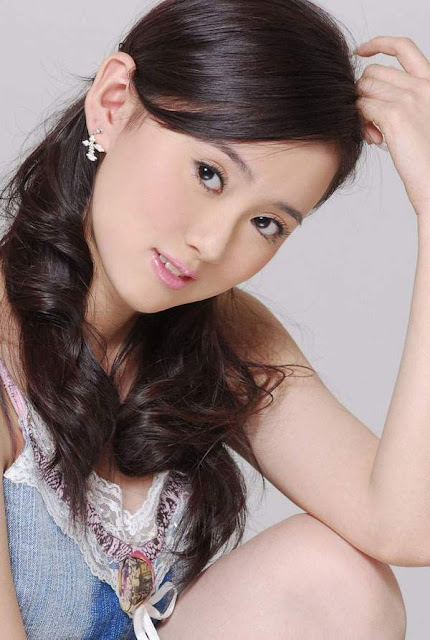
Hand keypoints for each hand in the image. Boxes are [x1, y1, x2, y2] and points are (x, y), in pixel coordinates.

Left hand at [355, 36, 429, 214]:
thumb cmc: (428, 158)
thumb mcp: (421, 120)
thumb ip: (402, 102)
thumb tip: (370, 96)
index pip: (404, 47)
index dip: (379, 43)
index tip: (361, 51)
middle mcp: (422, 86)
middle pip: (373, 72)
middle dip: (364, 92)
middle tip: (371, 120)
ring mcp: (408, 98)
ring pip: (364, 90)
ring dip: (361, 110)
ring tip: (374, 133)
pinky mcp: (394, 116)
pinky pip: (361, 108)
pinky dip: (360, 123)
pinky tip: (374, 139)